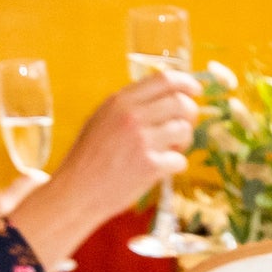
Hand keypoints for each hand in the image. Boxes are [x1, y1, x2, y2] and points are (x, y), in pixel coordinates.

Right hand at [57, 70, 199, 216]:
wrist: (76, 192)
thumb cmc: (88, 158)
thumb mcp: (101, 119)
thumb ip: (129, 105)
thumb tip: (165, 95)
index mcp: (120, 101)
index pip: (164, 79)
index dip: (186, 83)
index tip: (195, 90)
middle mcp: (132, 116)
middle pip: (181, 103)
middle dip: (190, 114)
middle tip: (185, 126)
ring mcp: (142, 141)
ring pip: (184, 130)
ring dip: (183, 141)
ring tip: (169, 150)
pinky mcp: (150, 166)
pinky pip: (180, 160)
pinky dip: (175, 166)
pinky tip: (160, 169)